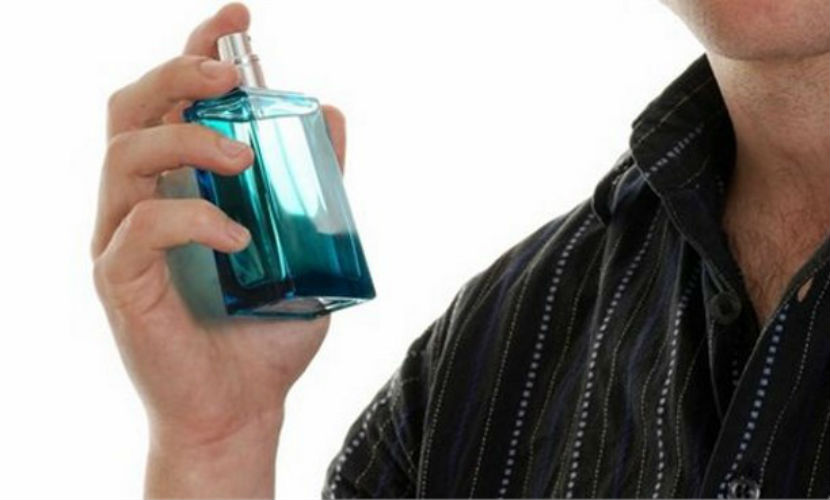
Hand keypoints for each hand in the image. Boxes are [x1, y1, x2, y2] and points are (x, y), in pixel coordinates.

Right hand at [91, 4, 346, 496]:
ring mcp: (122, 238)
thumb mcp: (305, 246)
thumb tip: (331, 114)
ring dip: (188, 142)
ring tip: (244, 159)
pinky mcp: (117, 280)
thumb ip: (316, 183)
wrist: (243, 405)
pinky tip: (238, 238)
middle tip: (231, 79)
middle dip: (179, 75)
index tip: (237, 19)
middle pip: (130, 108)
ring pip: (123, 154)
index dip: (196, 49)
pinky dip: (193, 219)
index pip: (172, 100)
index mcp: (180, 185)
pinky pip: (140, 228)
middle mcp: (142, 201)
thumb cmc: (266, 330)